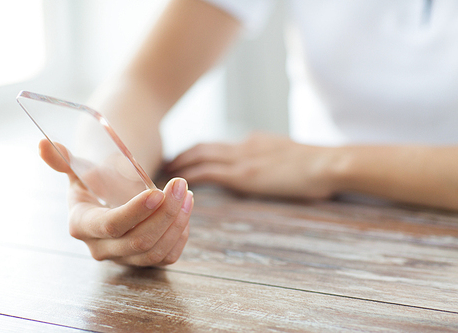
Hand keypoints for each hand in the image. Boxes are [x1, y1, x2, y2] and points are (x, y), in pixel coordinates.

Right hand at [39, 139, 192, 265]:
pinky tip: (185, 212)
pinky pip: (167, 256)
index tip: (157, 192)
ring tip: (187, 194)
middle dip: (166, 214)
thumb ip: (63, 159)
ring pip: (156, 251)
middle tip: (181, 185)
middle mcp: (101, 248)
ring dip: (177, 223)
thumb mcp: (80, 169)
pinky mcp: (143, 261)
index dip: (135, 212)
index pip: (110, 225)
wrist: (108, 199)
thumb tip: (44, 143)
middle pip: (139, 241)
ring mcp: (124, 258)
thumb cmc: (95, 182)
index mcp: (82, 225)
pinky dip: (180, 235)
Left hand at [166, 132, 338, 198]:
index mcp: (254, 142)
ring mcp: (243, 159)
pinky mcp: (244, 174)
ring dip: (181, 163)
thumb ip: (271, 158)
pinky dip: (191, 176)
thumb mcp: (288, 155)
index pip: (218, 145)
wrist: (326, 163)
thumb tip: (263, 167)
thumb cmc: (316, 165)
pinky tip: (179, 183)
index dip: (198, 150)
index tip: (184, 157)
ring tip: (165, 173)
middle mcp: (243, 146)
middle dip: (182, 154)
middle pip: (203, 146)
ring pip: (200, 156)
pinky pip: (208, 172)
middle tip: (165, 163)